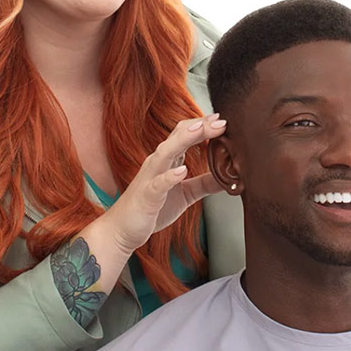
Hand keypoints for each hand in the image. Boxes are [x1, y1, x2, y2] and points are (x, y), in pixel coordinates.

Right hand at [104, 114, 225, 254]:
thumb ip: (204, 183)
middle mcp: (157, 164)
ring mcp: (150, 178)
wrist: (122, 230)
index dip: (203, 126)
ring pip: (166, 153)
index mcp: (167, 161)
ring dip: (184, 140)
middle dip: (199, 127)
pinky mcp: (146, 196)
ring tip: (201, 130)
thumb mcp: (185, 194)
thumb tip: (229, 177)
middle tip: (220, 121)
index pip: (184, 135)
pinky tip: (182, 171)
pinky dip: (170, 176)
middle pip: (177, 137)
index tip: (222, 120)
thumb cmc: (151, 209)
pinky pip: (158, 184)